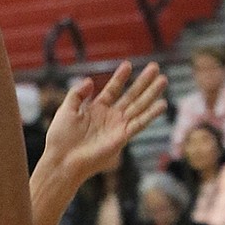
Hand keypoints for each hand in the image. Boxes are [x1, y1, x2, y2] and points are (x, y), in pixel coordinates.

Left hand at [42, 61, 166, 182]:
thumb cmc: (61, 138)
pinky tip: (162, 104)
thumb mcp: (66, 109)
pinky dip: (151, 114)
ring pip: (139, 106)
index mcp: (96, 110)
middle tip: (155, 67)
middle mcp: (110, 117)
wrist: (62, 160)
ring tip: (163, 79)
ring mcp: (117, 127)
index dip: (120, 77)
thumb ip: (77, 93)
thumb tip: (89, 80)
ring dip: (151, 93)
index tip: (127, 64)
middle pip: (130, 96)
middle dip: (143, 81)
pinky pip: (140, 124)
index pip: (112, 89)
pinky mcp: (122, 138)